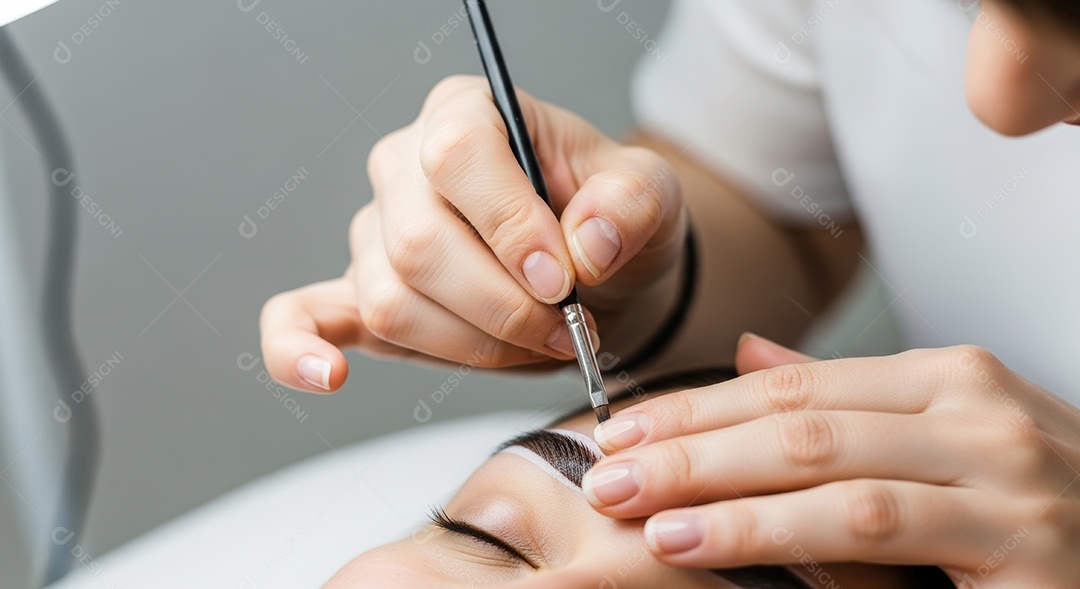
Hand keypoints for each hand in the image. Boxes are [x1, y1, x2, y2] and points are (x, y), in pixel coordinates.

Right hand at [259, 76, 684, 391]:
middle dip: (502, 307)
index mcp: (470, 114)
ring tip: (534, 345)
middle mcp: (405, 165)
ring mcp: (374, 232)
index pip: (458, 156)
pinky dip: (299, 349)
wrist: (594, 274)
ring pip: (391, 300)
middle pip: (418, 242)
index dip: (510, 227)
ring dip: (470, 344)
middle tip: (567, 330)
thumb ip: (629, 205)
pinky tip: (326, 376)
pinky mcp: (360, 294)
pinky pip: (301, 316)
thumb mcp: (648, 198)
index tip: (563, 279)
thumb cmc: (609, 223)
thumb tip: (587, 245)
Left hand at [583, 334, 1079, 586]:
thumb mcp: (944, 442)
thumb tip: (750, 356)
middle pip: (797, 417)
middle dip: (689, 443)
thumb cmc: (1044, 514)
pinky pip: (872, 525)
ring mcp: (1001, 472)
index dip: (699, 405)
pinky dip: (777, 531)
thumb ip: (848, 405)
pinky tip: (706, 540)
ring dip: (715, 487)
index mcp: (950, 379)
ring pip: (825, 464)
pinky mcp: (1017, 542)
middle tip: (608, 467)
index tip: (625, 427)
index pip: (794, 383)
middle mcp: (975, 410)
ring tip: (637, 505)